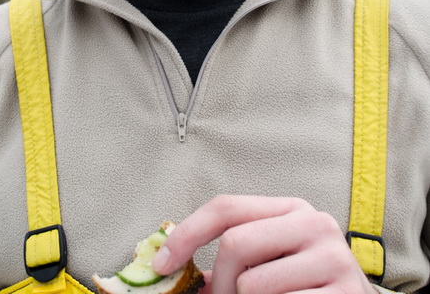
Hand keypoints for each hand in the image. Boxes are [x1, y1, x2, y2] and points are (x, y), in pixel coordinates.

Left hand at [152, 195, 376, 293]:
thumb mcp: (270, 262)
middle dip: (221, 283)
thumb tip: (168, 265)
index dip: (186, 235)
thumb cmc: (304, 287)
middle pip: (235, 243)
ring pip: (254, 284)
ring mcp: (333, 257)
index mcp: (291, 209)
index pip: (227, 207)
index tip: (160, 265)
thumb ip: (232, 258)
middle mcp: (315, 223)